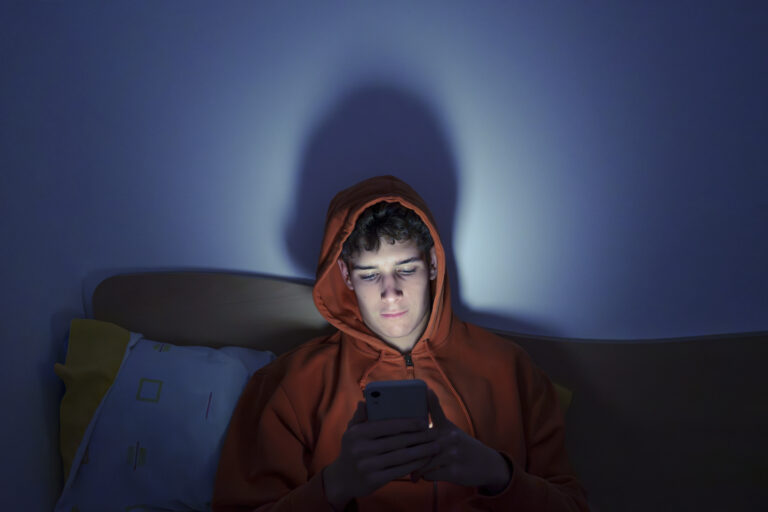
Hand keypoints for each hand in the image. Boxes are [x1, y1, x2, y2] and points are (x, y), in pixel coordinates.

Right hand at [323, 401, 439, 509]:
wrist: (342, 479)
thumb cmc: (352, 449)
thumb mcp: (351, 432)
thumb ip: (360, 417)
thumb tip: (364, 401)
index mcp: (358, 433)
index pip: (388, 426)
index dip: (408, 424)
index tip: (423, 422)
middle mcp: (361, 449)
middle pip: (398, 441)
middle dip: (420, 437)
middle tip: (435, 434)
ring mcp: (368, 466)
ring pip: (402, 456)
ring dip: (422, 451)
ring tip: (435, 446)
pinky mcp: (374, 480)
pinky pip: (400, 470)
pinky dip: (415, 464)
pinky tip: (425, 460)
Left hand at [411, 389, 511, 493]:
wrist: (487, 465)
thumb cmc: (462, 447)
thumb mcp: (451, 432)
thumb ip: (434, 427)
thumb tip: (411, 426)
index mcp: (447, 427)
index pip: (437, 410)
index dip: (432, 400)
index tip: (427, 389)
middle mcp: (450, 438)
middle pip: (420, 442)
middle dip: (407, 451)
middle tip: (396, 456)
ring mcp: (452, 454)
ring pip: (423, 461)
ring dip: (415, 468)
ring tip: (412, 472)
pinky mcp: (454, 471)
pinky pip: (429, 475)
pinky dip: (424, 476)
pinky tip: (424, 476)